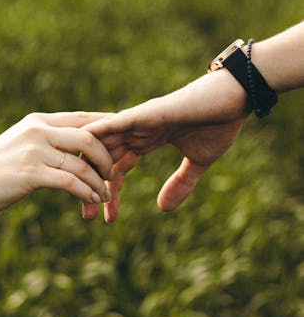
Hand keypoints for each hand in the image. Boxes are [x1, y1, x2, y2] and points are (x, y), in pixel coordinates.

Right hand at [0, 112, 113, 213]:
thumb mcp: (23, 143)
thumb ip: (46, 140)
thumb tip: (74, 146)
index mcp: (39, 121)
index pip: (82, 119)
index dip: (106, 128)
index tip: (123, 138)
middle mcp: (39, 131)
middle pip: (88, 136)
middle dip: (106, 156)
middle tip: (113, 172)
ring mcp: (35, 151)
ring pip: (81, 163)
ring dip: (99, 181)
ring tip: (106, 193)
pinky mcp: (31, 173)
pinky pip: (69, 182)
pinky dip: (85, 192)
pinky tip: (92, 200)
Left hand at [81, 69, 249, 222]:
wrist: (236, 97)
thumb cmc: (219, 123)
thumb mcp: (198, 161)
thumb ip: (180, 182)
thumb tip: (163, 210)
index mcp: (146, 140)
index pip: (117, 169)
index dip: (109, 193)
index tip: (106, 219)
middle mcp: (136, 130)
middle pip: (103, 161)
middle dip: (91, 187)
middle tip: (85, 217)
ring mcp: (138, 120)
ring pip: (103, 145)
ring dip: (90, 169)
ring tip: (81, 198)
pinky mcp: (146, 113)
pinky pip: (114, 124)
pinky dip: (96, 135)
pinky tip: (80, 147)